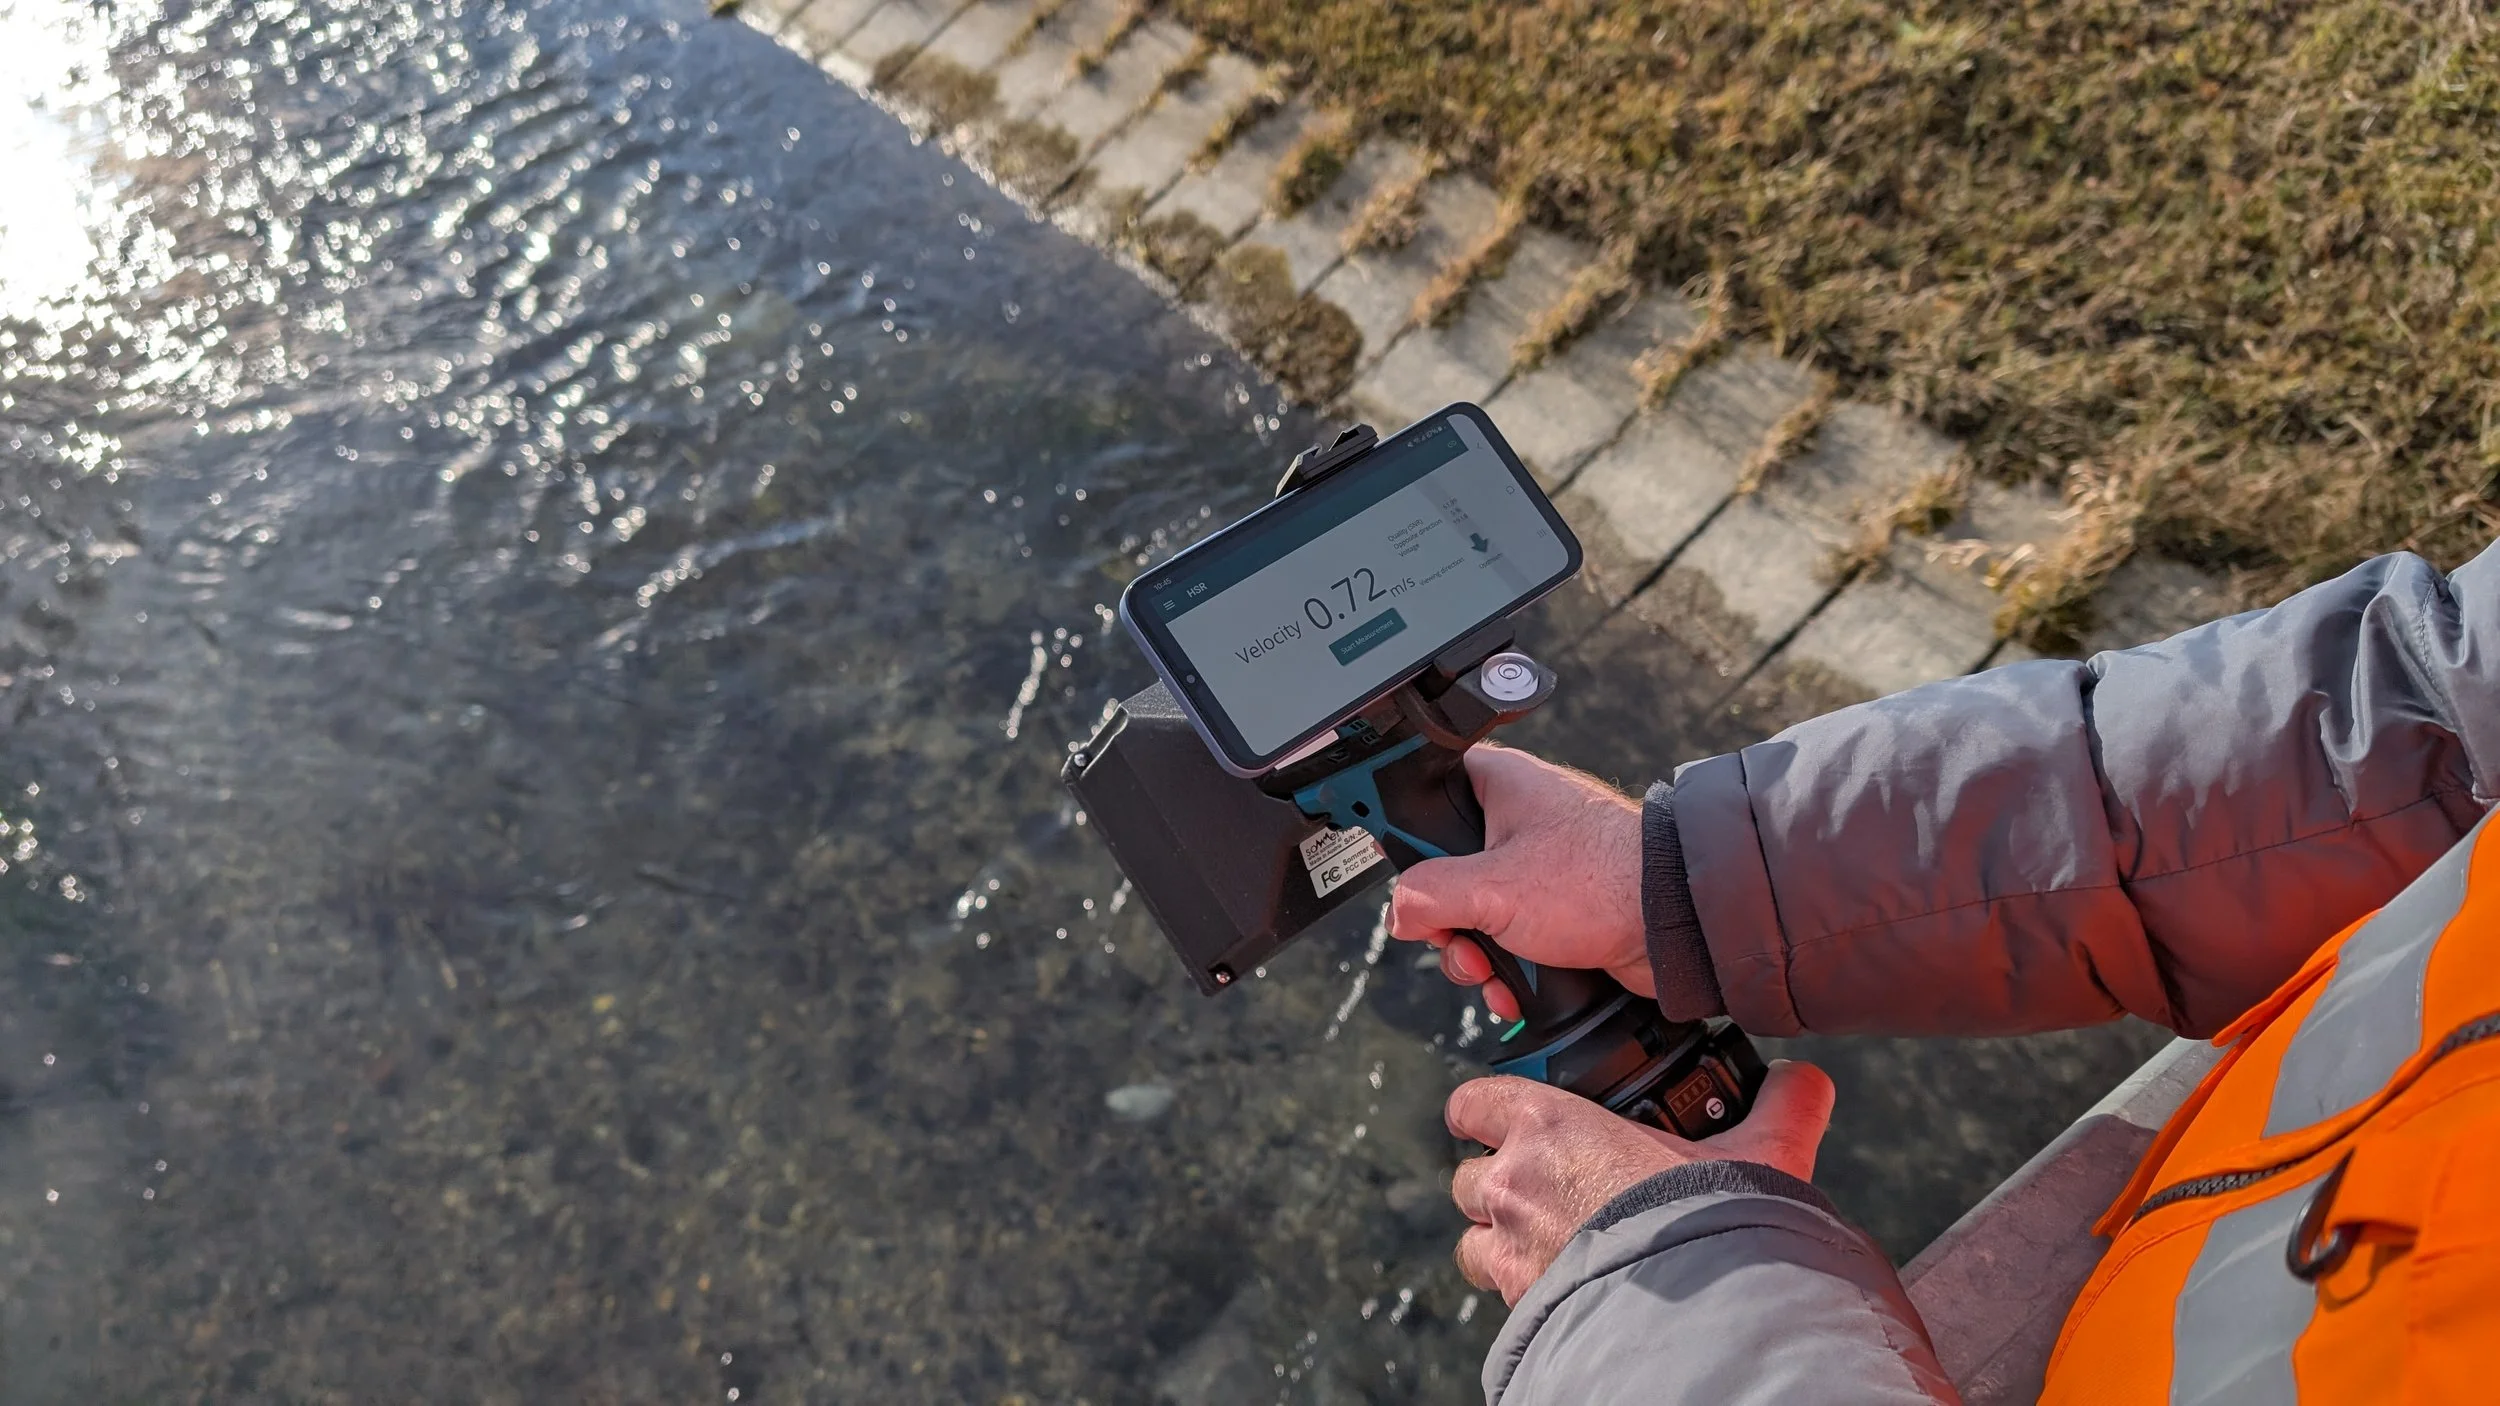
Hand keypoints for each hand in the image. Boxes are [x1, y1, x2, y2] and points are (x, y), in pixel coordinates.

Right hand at [1388, 745, 1647, 1021]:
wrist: (1674, 926)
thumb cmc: (1604, 881)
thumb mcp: (1492, 889)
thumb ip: (1428, 895)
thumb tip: (1401, 912)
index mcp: (1497, 784)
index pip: (1423, 791)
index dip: (1405, 838)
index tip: (1403, 874)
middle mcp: (1515, 818)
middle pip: (1442, 868)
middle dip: (1444, 922)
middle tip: (1458, 938)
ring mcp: (1537, 865)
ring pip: (1473, 911)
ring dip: (1474, 955)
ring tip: (1492, 973)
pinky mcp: (1556, 907)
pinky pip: (1507, 937)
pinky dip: (1505, 968)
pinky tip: (1515, 988)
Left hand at [1445, 1062, 1835, 1304]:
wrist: (1704, 1313)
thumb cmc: (1713, 1220)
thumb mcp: (1759, 1150)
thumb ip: (1780, 1105)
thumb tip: (1804, 1081)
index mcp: (1549, 1125)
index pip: (1474, 1101)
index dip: (1483, 1110)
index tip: (1502, 1120)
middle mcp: (1513, 1183)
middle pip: (1467, 1174)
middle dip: (1498, 1183)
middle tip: (1547, 1193)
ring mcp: (1511, 1250)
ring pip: (1472, 1239)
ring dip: (1500, 1239)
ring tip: (1549, 1244)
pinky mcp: (1521, 1304)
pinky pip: (1498, 1292)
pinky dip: (1520, 1287)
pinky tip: (1563, 1286)